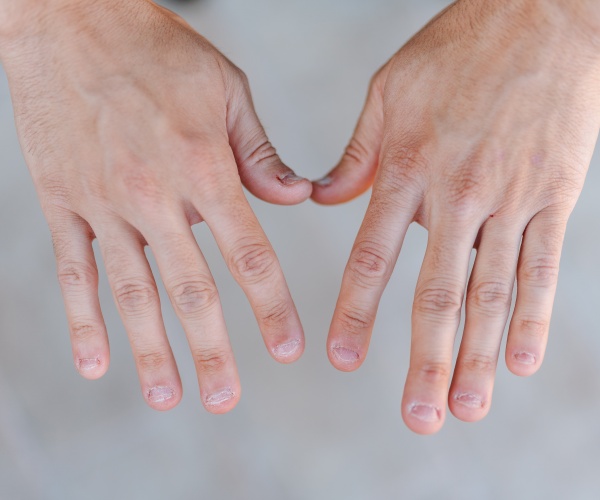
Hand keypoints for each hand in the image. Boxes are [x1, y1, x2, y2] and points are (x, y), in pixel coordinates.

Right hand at [0, 0, 310, 412]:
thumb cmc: (157, 50)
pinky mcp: (64, 202)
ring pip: (132, 293)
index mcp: (205, 168)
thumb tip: (297, 199)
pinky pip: (74, 270)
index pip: (249, 255)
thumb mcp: (227, 91)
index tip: (286, 348)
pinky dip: (83, 320)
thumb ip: (261, 154)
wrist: (71, 21)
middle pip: (191, 290)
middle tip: (226, 398)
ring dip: (152, 350)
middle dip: (213, 350)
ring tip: (169, 396)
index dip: (271, 307)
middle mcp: (155, 195)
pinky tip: (96, 361)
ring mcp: (104, 203)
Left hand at [312, 0, 599, 433]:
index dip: (357, 309)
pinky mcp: (554, 195)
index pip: (375, 254)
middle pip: (438, 291)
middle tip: (418, 416)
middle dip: (426, 359)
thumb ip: (356, 154)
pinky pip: (545, 265)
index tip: (343, 356)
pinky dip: (535, 315)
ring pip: (493, 291)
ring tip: (468, 407)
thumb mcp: (389, 92)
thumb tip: (321, 198)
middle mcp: (457, 192)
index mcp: (407, 167)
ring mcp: (510, 197)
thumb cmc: (456, 51)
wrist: (541, 14)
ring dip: (481, 356)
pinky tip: (523, 359)